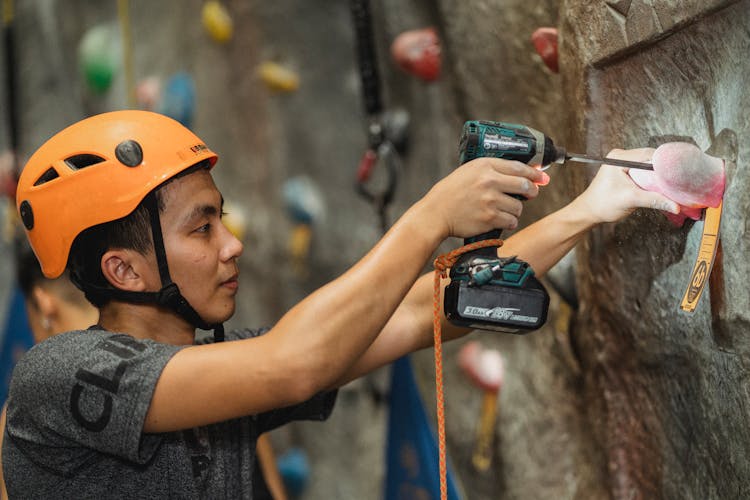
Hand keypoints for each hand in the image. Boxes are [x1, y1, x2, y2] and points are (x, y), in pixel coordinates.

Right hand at [421, 157, 548, 238]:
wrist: (436, 213)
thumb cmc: (452, 193)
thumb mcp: (469, 172)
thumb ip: (493, 171)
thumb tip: (524, 174)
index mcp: (485, 166)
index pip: (519, 167)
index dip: (534, 173)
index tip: (541, 177)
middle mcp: (489, 181)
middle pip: (525, 185)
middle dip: (532, 191)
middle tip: (531, 194)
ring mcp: (490, 200)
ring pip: (519, 206)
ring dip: (515, 210)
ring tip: (503, 209)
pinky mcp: (489, 218)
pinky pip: (512, 221)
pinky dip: (509, 222)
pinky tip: (499, 219)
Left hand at [572, 148, 679, 223]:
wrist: (589, 212)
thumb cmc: (602, 204)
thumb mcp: (631, 200)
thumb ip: (654, 200)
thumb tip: (674, 205)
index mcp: (619, 158)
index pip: (649, 155)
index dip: (664, 164)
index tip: (678, 172)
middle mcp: (621, 157)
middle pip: (650, 159)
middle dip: (663, 170)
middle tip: (676, 180)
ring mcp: (623, 163)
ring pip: (649, 166)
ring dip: (658, 176)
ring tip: (669, 184)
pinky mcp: (626, 171)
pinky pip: (644, 171)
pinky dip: (652, 179)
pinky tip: (659, 187)